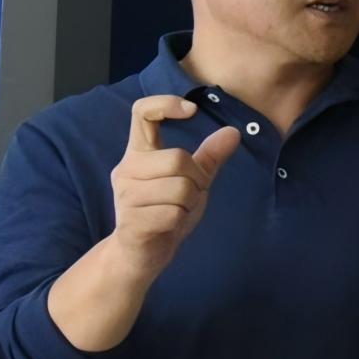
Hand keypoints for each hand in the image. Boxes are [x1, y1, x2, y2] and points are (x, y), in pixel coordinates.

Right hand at [106, 94, 241, 278]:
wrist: (140, 255)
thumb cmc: (164, 212)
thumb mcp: (192, 182)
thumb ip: (208, 158)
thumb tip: (233, 132)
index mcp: (138, 153)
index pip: (142, 112)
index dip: (166, 103)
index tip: (191, 110)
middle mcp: (127, 170)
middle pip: (178, 158)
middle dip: (196, 180)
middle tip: (188, 196)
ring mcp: (126, 196)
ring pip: (180, 188)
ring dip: (189, 203)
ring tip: (176, 211)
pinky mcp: (131, 221)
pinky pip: (173, 213)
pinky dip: (180, 220)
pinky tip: (169, 225)